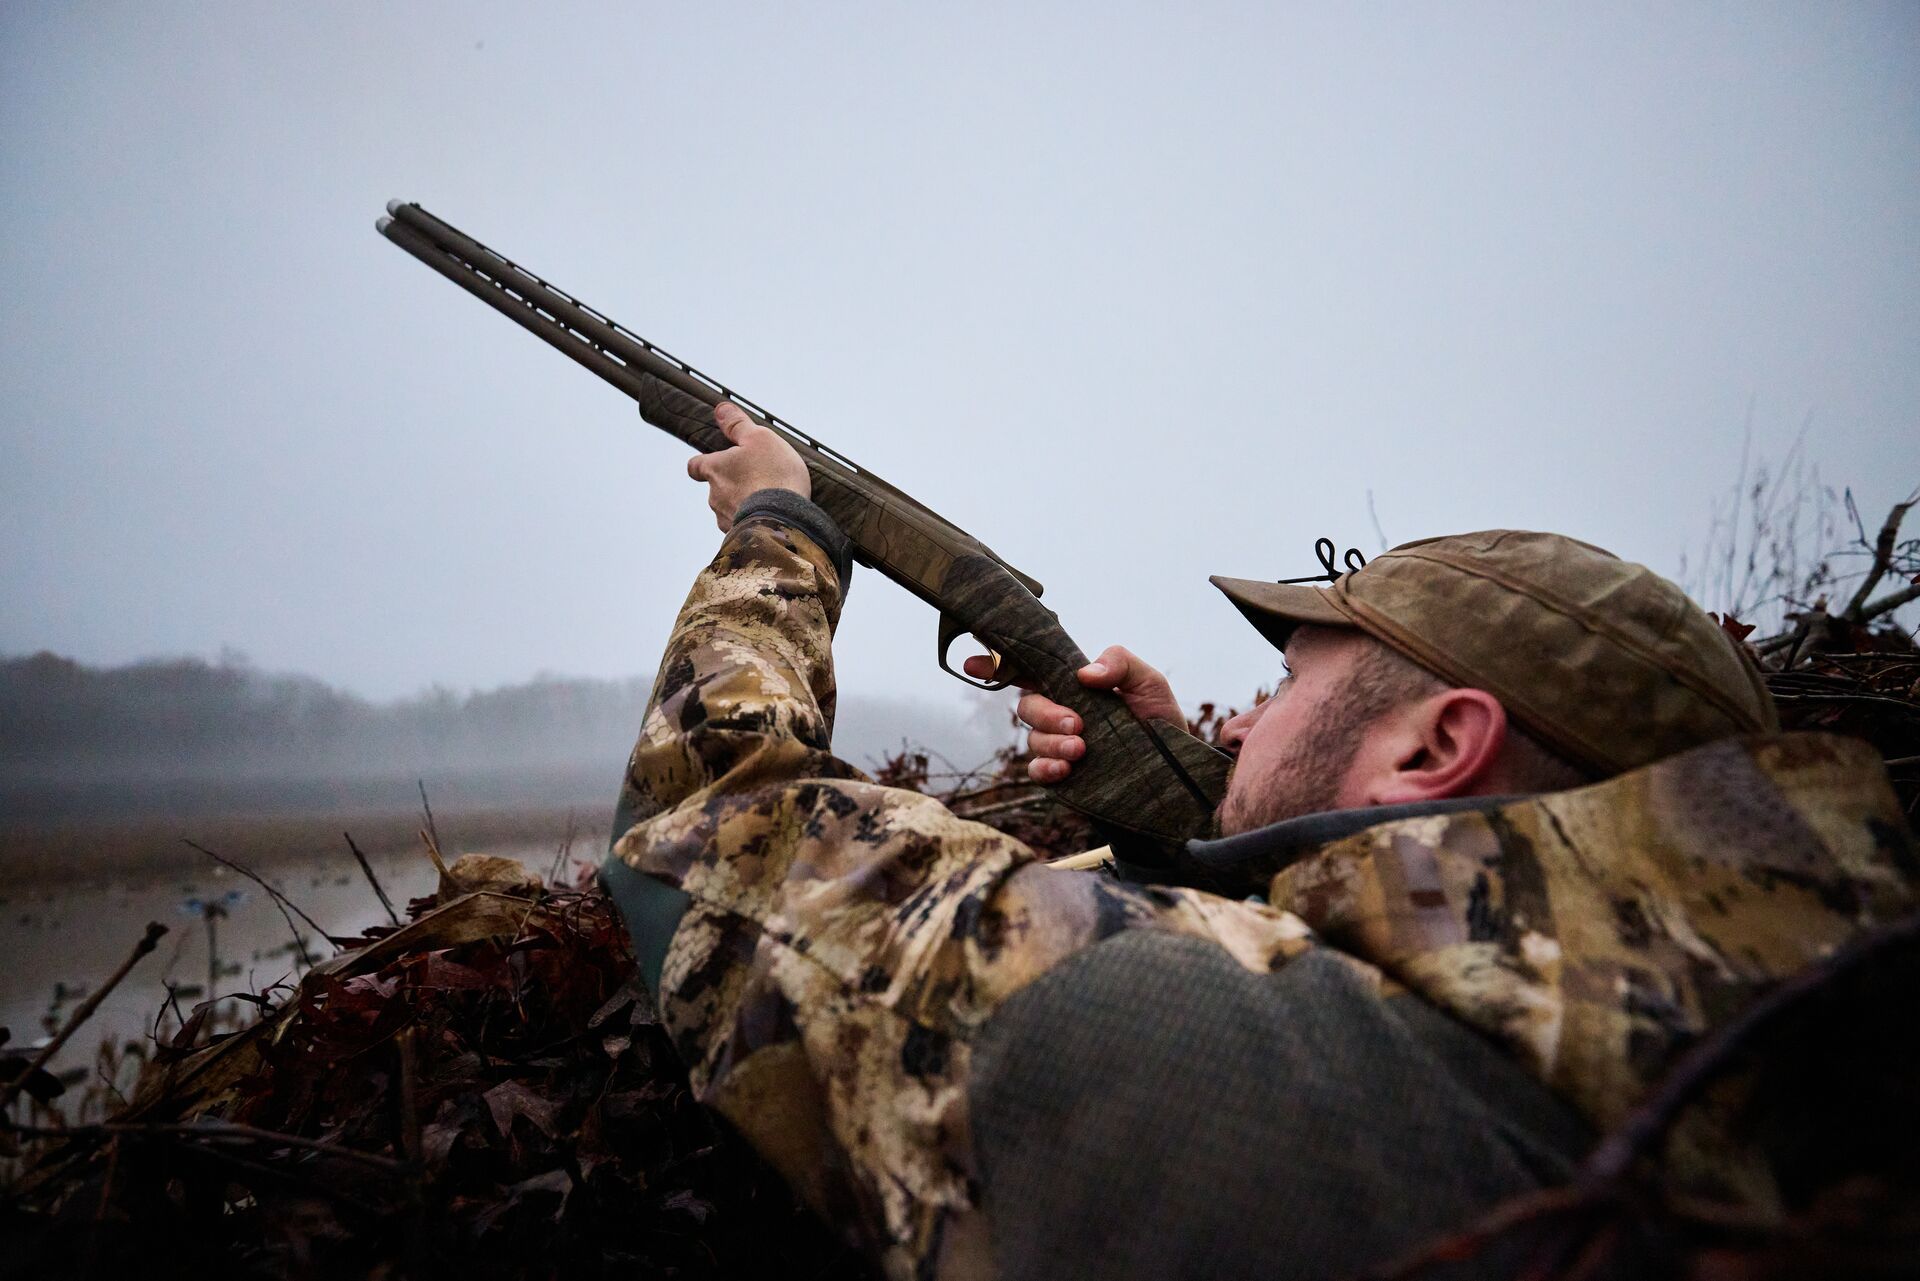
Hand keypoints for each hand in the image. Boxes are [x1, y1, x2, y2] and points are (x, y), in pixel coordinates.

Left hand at [686, 402, 810, 530]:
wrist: (784, 520)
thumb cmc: (772, 475)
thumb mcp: (758, 438)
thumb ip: (738, 424)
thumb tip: (720, 409)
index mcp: (714, 469)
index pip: (694, 466)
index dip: (704, 462)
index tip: (716, 460)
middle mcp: (714, 496)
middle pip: (716, 488)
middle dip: (732, 484)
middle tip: (757, 479)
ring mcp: (726, 519)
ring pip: (730, 509)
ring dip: (743, 504)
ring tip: (768, 500)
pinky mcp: (741, 537)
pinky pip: (744, 527)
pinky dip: (753, 522)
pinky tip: (771, 518)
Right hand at [962, 645, 1181, 782]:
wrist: (1176, 776)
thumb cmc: (1159, 722)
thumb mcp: (1149, 683)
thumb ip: (1121, 664)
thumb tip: (1084, 673)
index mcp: (1073, 685)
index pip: (1030, 670)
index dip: (997, 664)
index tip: (972, 663)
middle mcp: (1060, 713)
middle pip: (1028, 706)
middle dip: (1047, 713)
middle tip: (1078, 724)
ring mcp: (1059, 745)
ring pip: (1033, 739)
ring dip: (1052, 742)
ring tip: (1082, 748)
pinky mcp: (1063, 776)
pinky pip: (1037, 771)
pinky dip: (1046, 768)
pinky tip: (1067, 768)